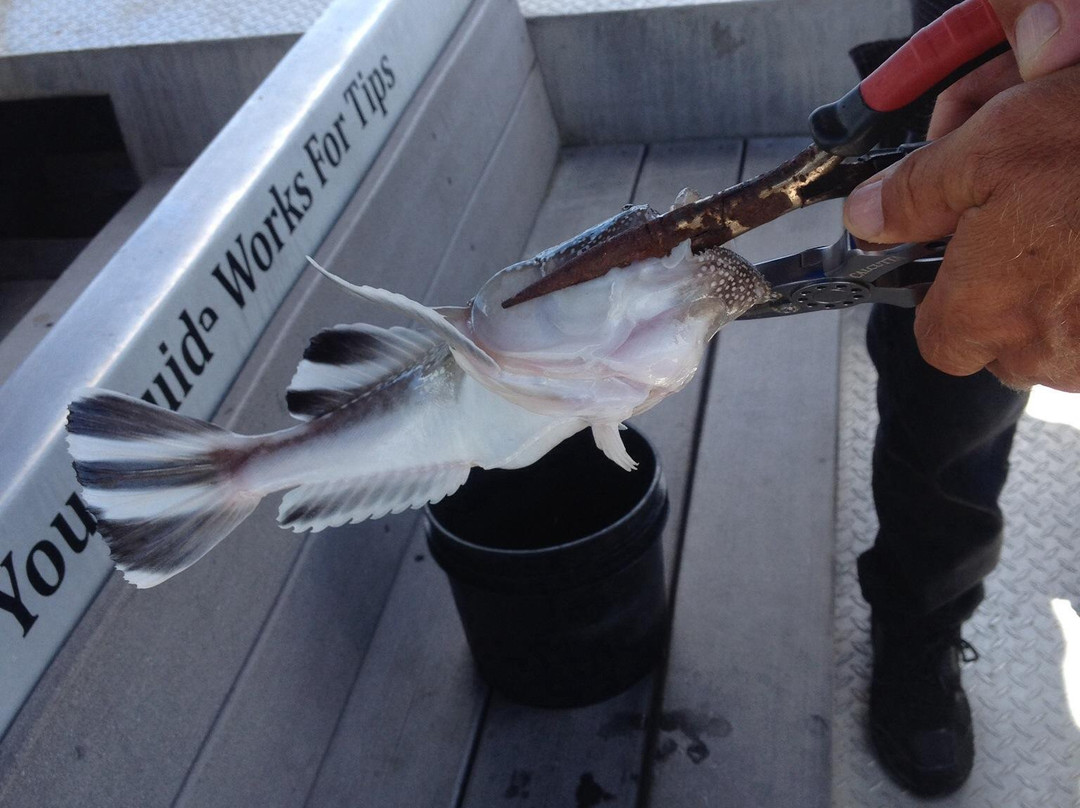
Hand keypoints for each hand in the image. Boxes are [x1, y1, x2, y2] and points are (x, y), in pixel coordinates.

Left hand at [842, 3, 1079, 391]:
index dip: (946, 303)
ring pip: (1062, 344)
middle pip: (1003, 346)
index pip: (938, 342)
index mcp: (986, 311)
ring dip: (1065, 298)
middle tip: (1036, 236)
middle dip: (1011, 298)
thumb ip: (917, 193)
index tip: (963, 265)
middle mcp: (1044, 351)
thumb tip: (867, 218)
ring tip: (1078, 230)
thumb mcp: (992, 145)